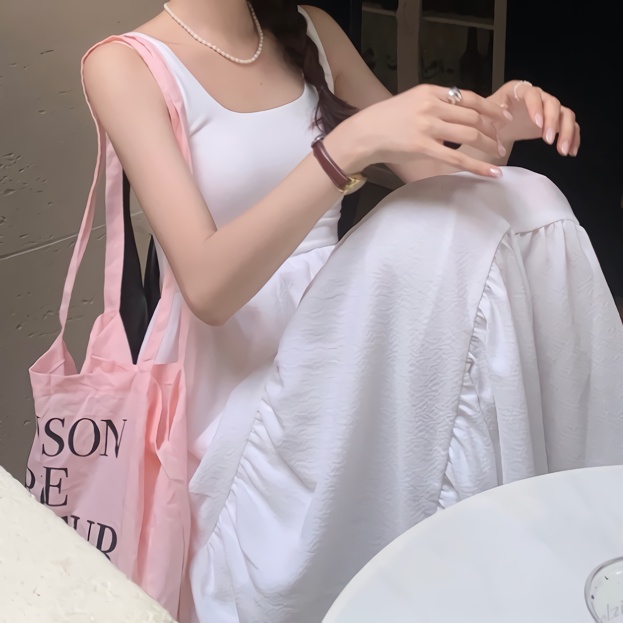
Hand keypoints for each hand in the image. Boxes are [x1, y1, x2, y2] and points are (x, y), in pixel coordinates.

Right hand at [345, 84, 511, 177]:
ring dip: (488, 145)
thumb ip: (433, 104)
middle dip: (492, 129)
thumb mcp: (410, 101)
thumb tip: (456, 113)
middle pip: (473, 116)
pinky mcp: (423, 147)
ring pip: (469, 135)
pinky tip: (491, 172)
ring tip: (498, 153)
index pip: (469, 97)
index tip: (502, 116)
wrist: (362, 133)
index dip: (490, 107)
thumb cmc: (384, 120)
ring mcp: (427, 126)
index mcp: (430, 92)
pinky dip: (477, 166)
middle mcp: (431, 106)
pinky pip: (457, 157)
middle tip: (501, 140)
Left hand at [491, 80, 580, 156]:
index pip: (531, 93)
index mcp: (518, 90)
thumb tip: (506, 117)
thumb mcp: (485, 117)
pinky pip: (569, 125)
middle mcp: (537, 95)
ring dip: (566, 131)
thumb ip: (492, 116)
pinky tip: (571, 151)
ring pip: (565, 113)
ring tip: (562, 151)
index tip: (537, 124)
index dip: (536, 106)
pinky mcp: (554, 120)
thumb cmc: (489, 118)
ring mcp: (548, 107)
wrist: (495, 125)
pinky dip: (573, 137)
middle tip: (548, 141)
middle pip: (552, 103)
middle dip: (552, 122)